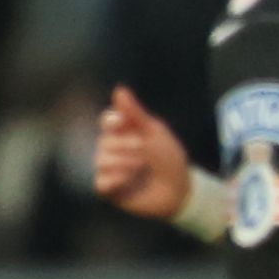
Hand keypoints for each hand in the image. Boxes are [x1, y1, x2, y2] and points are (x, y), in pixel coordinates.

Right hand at [92, 86, 194, 220]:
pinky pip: (100, 181)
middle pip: (104, 141)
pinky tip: (129, 181)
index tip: (122, 121)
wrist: (178, 189)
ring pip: (101, 160)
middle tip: (145, 152)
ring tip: (141, 168)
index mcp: (124, 132)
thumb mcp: (154, 132)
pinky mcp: (109, 189)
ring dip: (124, 163)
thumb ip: (134, 113)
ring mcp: (110, 169)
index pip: (107, 121)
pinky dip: (115, 180)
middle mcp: (114, 149)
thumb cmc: (169, 158)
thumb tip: (119, 89)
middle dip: (126, 146)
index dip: (112, 121)